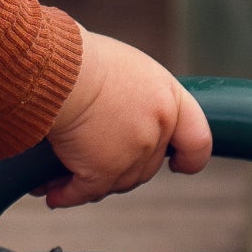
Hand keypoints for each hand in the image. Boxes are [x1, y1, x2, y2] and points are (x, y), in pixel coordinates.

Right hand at [42, 29, 213, 209]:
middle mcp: (157, 127)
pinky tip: (54, 193)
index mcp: (168, 97)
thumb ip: (136, 96)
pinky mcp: (103, 171)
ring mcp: (132, 152)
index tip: (177, 165)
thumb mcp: (123, 68)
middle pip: (148, 165)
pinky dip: (68, 194)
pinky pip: (86, 191)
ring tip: (63, 177)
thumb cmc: (78, 57)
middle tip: (93, 160)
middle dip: (121, 166)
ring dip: (91, 183)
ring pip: (117, 181)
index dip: (188, 157)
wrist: (56, 68)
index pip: (197, 139)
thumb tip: (118, 116)